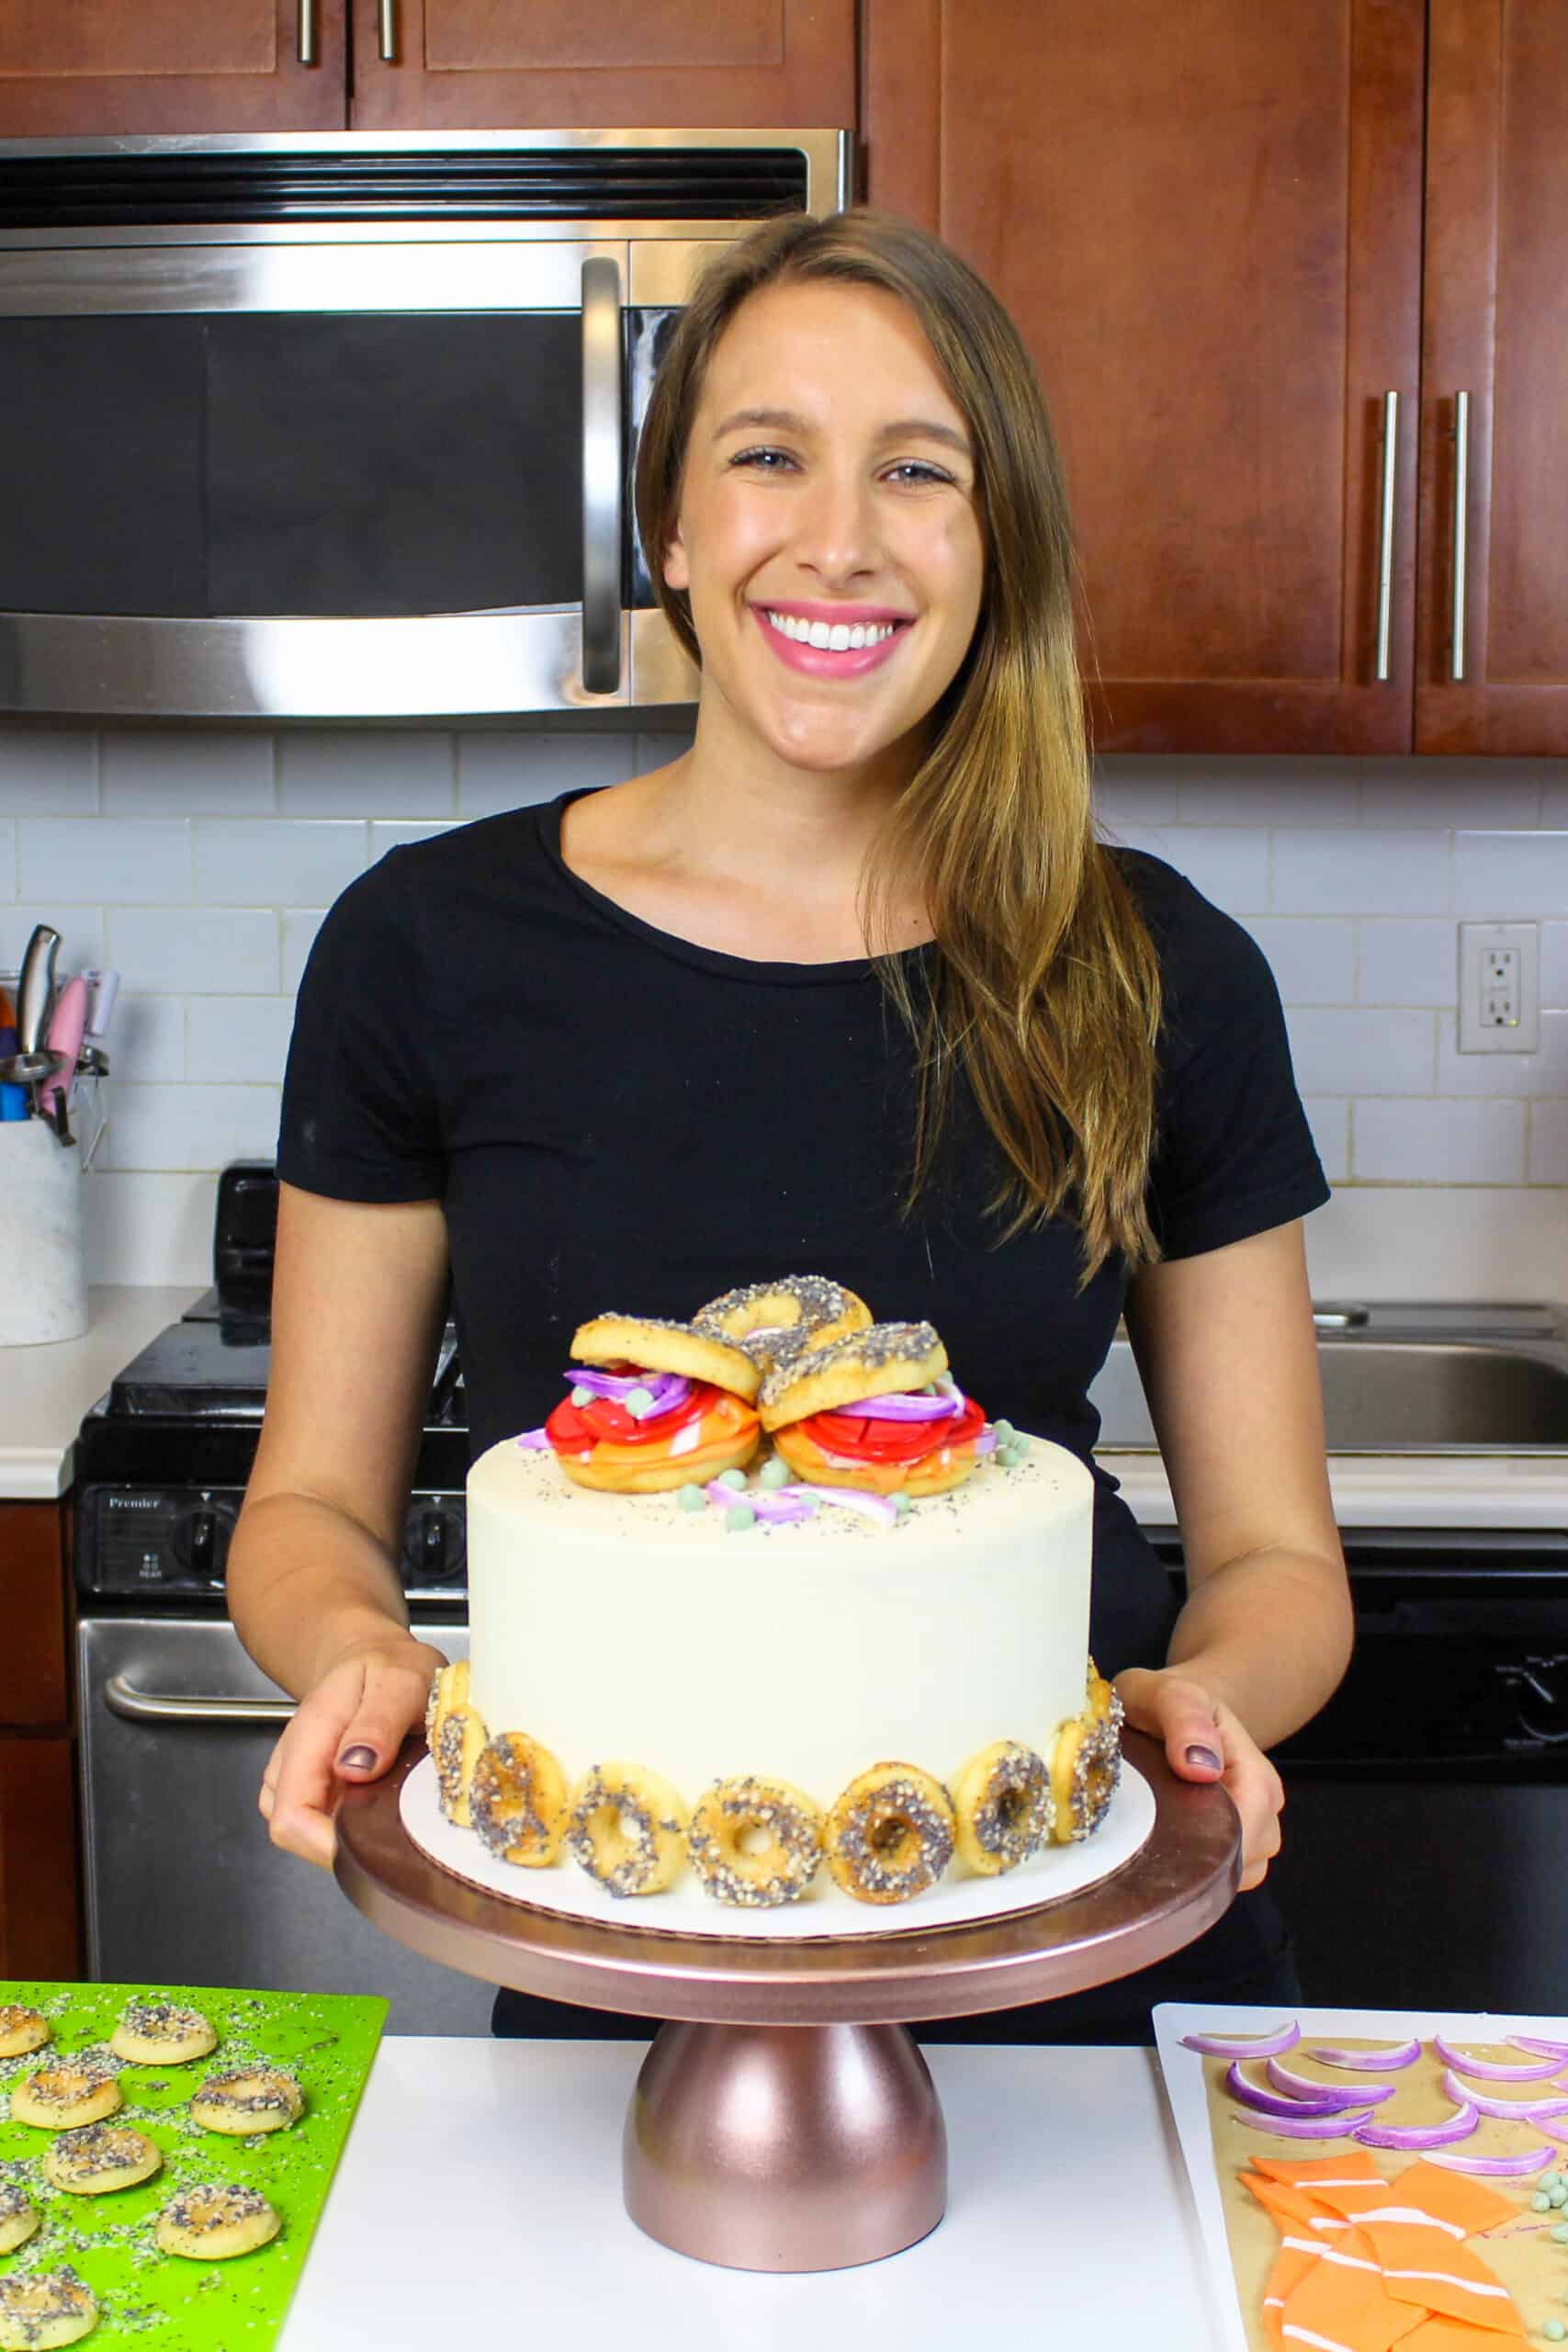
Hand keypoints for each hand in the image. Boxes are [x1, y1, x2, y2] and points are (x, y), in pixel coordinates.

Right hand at [258, 1635, 447, 1869]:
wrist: (372, 1658)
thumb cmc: (387, 1668)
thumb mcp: (399, 1680)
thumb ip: (379, 1721)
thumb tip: (356, 1768)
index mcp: (307, 1738)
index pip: (291, 1817)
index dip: (327, 1844)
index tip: (376, 1842)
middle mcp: (291, 1767)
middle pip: (300, 1837)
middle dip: (348, 1844)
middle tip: (402, 1823)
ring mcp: (299, 1782)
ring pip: (313, 1838)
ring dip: (353, 1838)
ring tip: (396, 1810)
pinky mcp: (315, 1793)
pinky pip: (328, 1827)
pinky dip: (356, 1829)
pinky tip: (385, 1809)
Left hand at [1113, 1667, 1283, 1891]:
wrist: (1172, 1708)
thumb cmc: (1166, 1701)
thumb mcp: (1165, 1692)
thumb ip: (1184, 1717)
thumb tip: (1200, 1766)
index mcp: (1253, 1770)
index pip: (1251, 1823)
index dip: (1212, 1838)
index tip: (1164, 1833)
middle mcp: (1263, 1803)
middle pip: (1247, 1856)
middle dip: (1200, 1856)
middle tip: (1148, 1832)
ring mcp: (1254, 1828)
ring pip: (1239, 1873)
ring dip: (1198, 1866)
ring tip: (1156, 1833)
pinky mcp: (1236, 1843)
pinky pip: (1226, 1878)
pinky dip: (1197, 1872)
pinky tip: (1167, 1844)